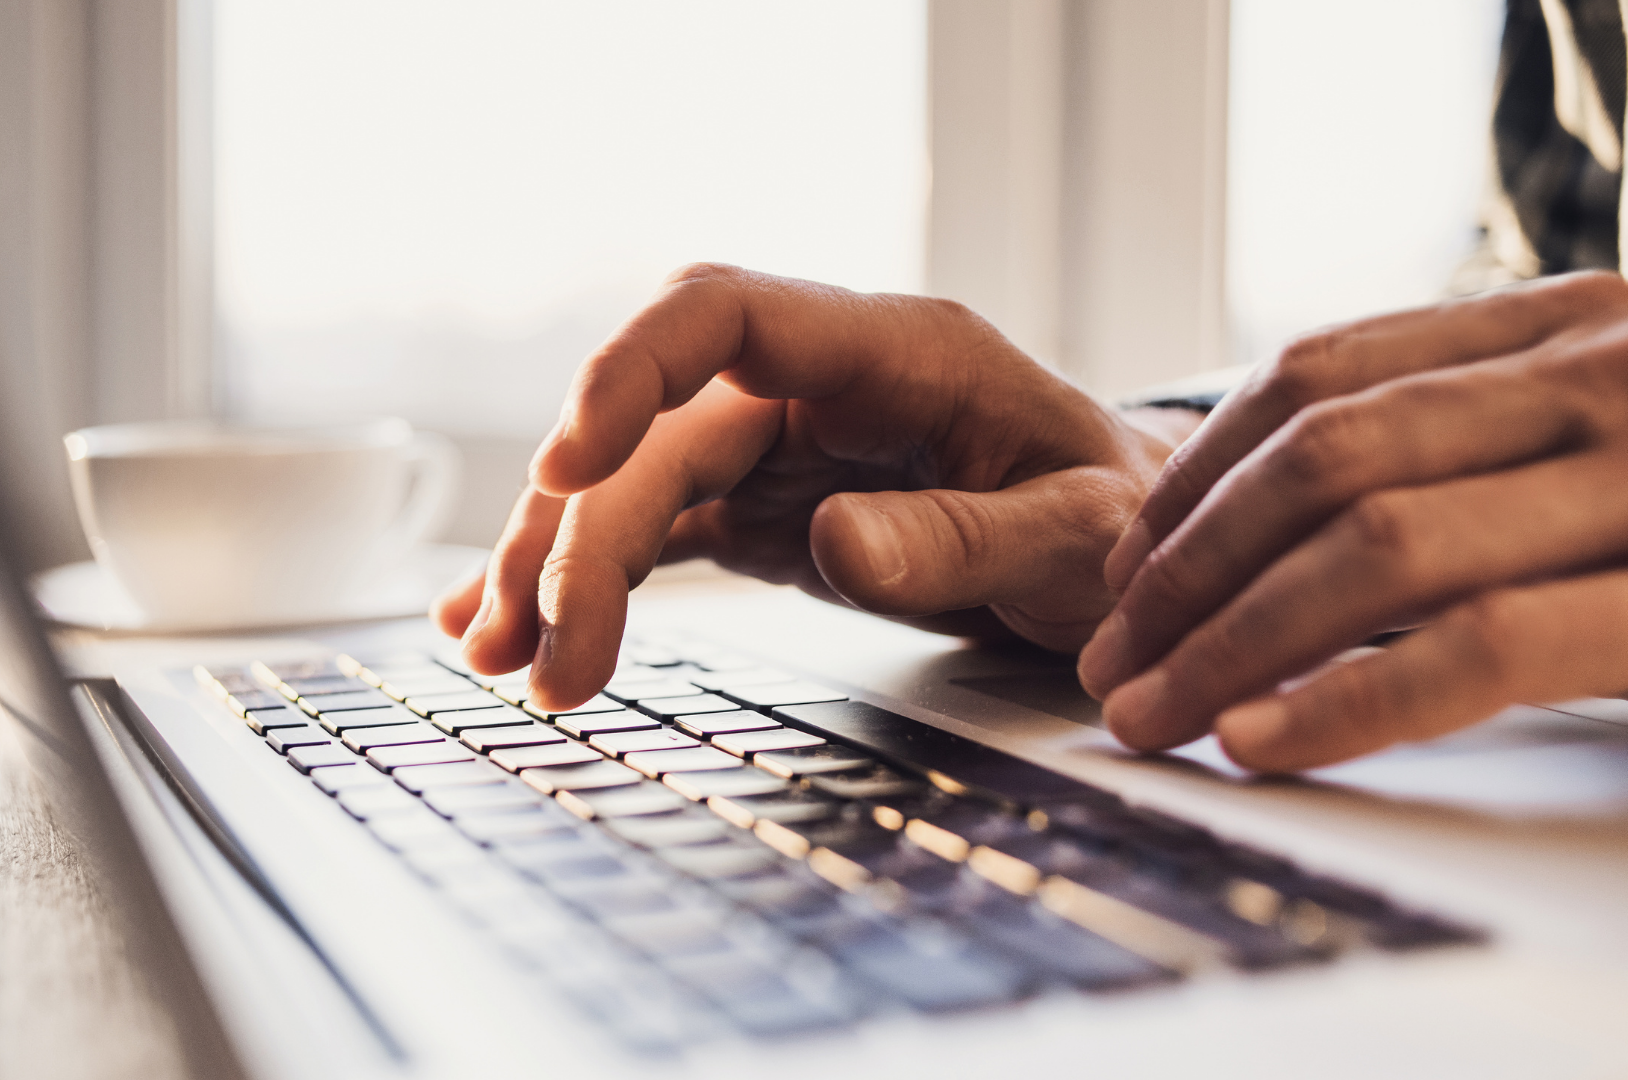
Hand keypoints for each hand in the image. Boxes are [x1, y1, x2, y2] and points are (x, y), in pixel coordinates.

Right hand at [431, 264, 1179, 708]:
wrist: (1125, 546)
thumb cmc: (1117, 518)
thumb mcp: (1079, 534)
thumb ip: (964, 535)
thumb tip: (834, 547)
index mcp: (893, 352)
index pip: (724, 313)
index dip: (629, 372)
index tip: (569, 462)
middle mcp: (814, 385)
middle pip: (653, 427)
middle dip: (578, 533)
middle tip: (544, 656)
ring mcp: (777, 445)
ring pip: (631, 480)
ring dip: (554, 562)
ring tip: (503, 659)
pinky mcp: (760, 506)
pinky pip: (651, 527)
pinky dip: (583, 577)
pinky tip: (513, 627)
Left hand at [1077, 271, 1627, 771]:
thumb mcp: (1602, 444)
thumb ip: (1470, 448)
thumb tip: (1264, 534)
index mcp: (1566, 323)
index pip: (1320, 375)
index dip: (1194, 475)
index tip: (1121, 567)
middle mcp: (1608, 371)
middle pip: (1324, 459)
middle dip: (1187, 570)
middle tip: (1110, 660)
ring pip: (1378, 545)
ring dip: (1231, 644)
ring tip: (1151, 713)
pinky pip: (1483, 646)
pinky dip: (1348, 700)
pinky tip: (1258, 739)